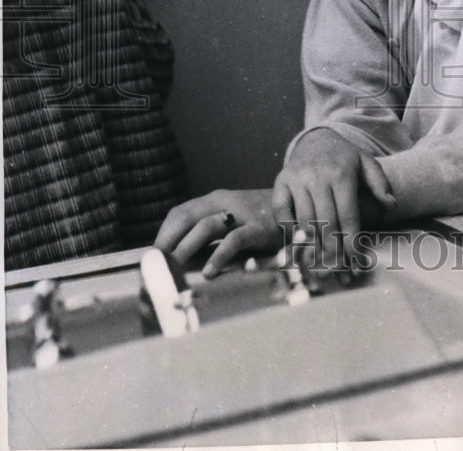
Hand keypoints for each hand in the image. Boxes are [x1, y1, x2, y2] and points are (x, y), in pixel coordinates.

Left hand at [154, 189, 283, 276]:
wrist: (302, 208)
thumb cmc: (262, 220)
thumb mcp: (234, 219)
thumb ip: (212, 231)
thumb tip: (180, 257)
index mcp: (216, 199)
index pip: (180, 213)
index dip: (163, 234)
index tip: (152, 257)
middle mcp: (226, 202)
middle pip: (187, 217)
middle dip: (167, 242)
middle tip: (156, 266)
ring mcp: (243, 213)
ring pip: (206, 226)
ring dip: (185, 248)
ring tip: (174, 269)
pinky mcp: (260, 228)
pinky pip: (235, 240)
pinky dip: (219, 256)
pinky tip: (208, 271)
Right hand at [272, 128, 395, 265]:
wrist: (316, 139)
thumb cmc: (344, 158)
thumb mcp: (367, 164)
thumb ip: (380, 184)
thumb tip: (392, 206)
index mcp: (341, 173)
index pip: (348, 215)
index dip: (352, 242)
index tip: (357, 262)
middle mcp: (317, 176)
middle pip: (326, 223)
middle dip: (333, 253)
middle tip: (339, 274)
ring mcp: (297, 179)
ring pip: (304, 222)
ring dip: (312, 250)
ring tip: (321, 270)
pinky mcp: (280, 182)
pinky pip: (282, 213)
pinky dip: (289, 233)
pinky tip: (298, 250)